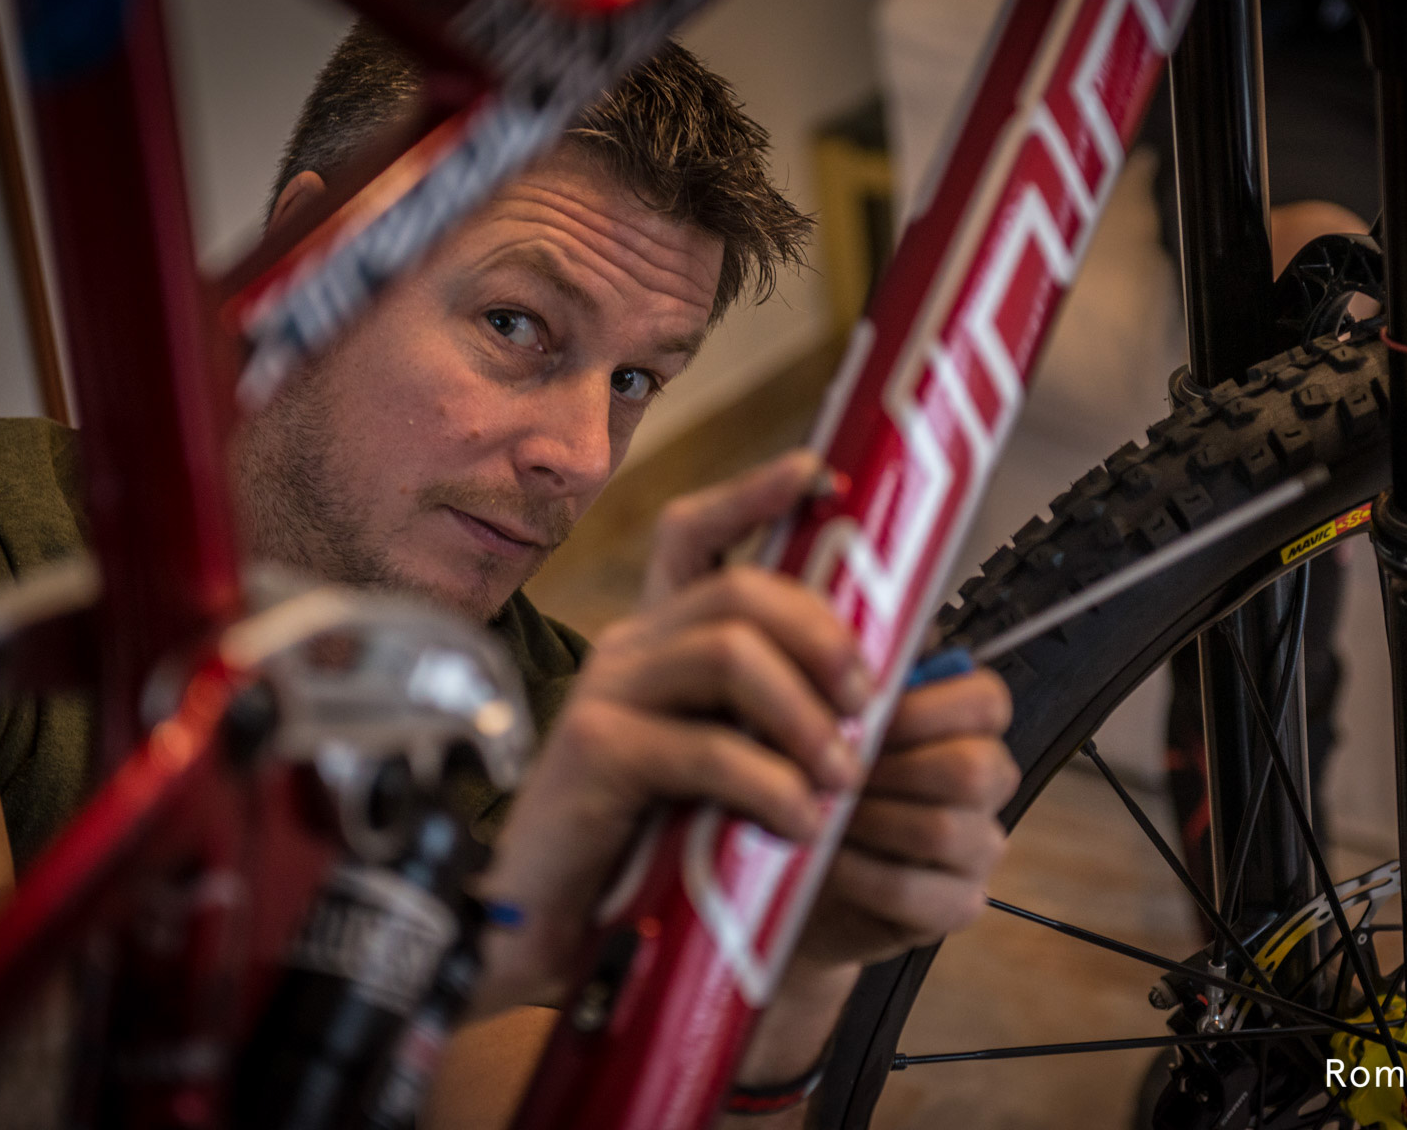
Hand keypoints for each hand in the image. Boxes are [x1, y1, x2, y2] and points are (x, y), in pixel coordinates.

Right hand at [472, 450, 869, 1010]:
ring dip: (805, 714)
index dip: (755, 495)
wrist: (541, 930)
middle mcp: (628, 651)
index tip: (820, 478)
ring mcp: (606, 695)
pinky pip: (705, 745)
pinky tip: (799, 824)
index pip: (694, 535)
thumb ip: (757, 720)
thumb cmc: (636, 850)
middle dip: (822, 637)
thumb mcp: (708, 769)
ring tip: (840, 775)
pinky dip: (770, 784)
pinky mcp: (596, 754)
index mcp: (655, 643)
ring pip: (729, 651)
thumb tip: (864, 696)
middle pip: (739, 590)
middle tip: (866, 703)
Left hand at [725, 657, 1014, 1106]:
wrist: (782, 873)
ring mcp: (976, 848)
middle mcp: (984, 783)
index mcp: (964, 725)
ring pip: (943, 828)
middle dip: (891, 770)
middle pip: (976, 768)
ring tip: (817, 814)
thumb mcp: (821, 712)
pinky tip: (824, 861)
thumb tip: (844, 621)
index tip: (861, 714)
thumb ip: (847, 671)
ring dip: (867, 821)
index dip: (924, 708)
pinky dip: (860, 874)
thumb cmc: (807, 778)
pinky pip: (916, 890)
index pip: (987, 700)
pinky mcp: (955, 905)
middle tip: (830, 771)